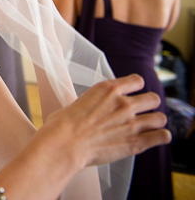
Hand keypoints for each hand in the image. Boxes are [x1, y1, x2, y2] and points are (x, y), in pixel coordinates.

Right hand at [41, 74, 170, 168]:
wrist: (64, 144)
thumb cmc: (62, 125)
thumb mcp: (76, 102)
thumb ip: (92, 103)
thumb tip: (90, 109)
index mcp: (107, 89)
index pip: (136, 80)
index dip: (135, 87)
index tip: (133, 93)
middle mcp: (123, 104)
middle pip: (153, 98)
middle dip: (149, 104)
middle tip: (143, 111)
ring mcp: (132, 123)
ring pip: (160, 117)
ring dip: (155, 121)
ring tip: (150, 126)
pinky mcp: (136, 143)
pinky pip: (162, 136)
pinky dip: (161, 137)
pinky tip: (156, 138)